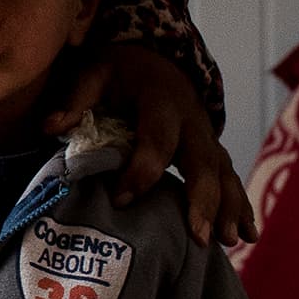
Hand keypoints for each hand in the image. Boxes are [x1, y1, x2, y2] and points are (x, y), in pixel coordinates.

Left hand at [44, 45, 256, 246]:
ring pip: (223, 173)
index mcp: (161, 100)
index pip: (156, 139)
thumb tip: (50, 127)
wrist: (154, 56)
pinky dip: (241, 205)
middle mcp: (192, 119)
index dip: (142, 170)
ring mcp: (206, 136)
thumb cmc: (119, 71)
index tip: (121, 198)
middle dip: (202, 199)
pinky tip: (248, 235)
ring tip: (228, 241)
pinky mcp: (212, 150)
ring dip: (229, 207)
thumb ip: (76, 99)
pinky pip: (230, 178)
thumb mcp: (94, 73)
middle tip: (197, 236)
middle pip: (202, 161)